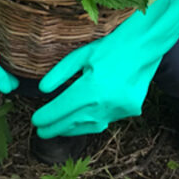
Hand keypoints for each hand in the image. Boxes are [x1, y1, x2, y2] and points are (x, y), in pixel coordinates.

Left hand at [31, 0, 178, 137]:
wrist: (142, 47)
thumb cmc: (109, 48)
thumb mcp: (80, 56)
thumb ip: (60, 73)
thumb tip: (43, 90)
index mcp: (90, 87)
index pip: (62, 109)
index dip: (47, 117)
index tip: (36, 121)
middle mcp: (105, 103)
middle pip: (73, 122)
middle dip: (55, 128)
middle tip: (42, 131)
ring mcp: (119, 109)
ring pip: (91, 125)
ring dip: (73, 128)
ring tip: (60, 128)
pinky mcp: (130, 111)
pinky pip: (107, 120)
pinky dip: (92, 121)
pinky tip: (83, 118)